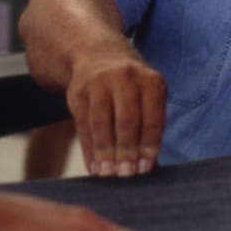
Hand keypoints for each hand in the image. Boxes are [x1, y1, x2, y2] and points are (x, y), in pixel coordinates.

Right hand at [66, 49, 166, 177]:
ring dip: (106, 153)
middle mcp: (125, 78)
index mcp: (151, 81)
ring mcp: (99, 84)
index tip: (145, 168)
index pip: (152, 118)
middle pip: (127, 121)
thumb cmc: (132, 88)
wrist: (97, 56)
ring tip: (109, 174)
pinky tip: (94, 167)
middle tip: (127, 174)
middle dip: (127, 151)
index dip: (149, 145)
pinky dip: (89, 150)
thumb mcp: (147, 98)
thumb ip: (150, 128)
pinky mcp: (78, 93)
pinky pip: (83, 126)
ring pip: (102, 124)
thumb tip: (150, 167)